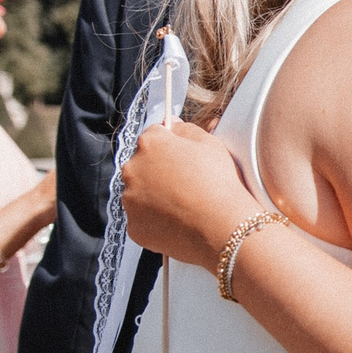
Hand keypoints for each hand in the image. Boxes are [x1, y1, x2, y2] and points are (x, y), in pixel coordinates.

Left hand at [118, 119, 255, 270]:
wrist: (221, 226)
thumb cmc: (218, 182)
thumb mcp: (209, 143)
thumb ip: (185, 128)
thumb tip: (172, 125)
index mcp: (149, 144)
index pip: (152, 135)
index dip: (169, 145)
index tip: (180, 156)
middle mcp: (132, 169)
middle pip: (141, 165)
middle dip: (158, 171)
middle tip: (184, 182)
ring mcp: (130, 200)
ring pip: (139, 193)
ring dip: (154, 196)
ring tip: (183, 204)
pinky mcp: (134, 227)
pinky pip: (142, 220)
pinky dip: (155, 220)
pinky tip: (177, 220)